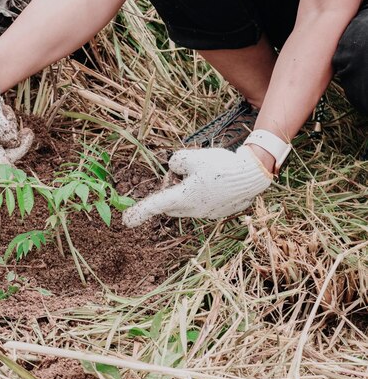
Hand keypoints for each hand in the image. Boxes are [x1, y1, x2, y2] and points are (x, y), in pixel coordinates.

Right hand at [0, 68, 33, 166]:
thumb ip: (1, 128)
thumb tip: (13, 142)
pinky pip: (6, 139)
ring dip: (11, 128)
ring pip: (9, 145)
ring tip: (2, 111)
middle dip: (19, 142)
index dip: (10, 175)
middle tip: (29, 132)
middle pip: (8, 155)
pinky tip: (0, 113)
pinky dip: (8, 126)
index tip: (20, 184)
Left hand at [122, 146, 272, 225]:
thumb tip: (174, 168)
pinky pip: (202, 203)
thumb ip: (176, 161)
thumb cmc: (221, 166)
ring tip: (204, 174)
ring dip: (187, 190)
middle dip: (170, 189)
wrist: (252, 175)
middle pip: (169, 202)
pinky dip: (202, 193)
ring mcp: (205, 213)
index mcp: (182, 197)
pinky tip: (216, 181)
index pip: (155, 205)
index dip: (139, 212)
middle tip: (181, 172)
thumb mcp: (192, 157)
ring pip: (186, 202)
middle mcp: (192, 210)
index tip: (126, 221)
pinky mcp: (217, 212)